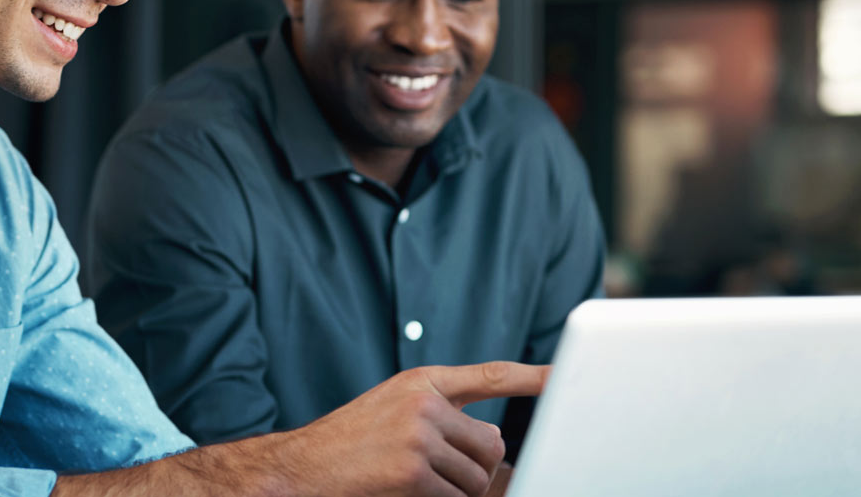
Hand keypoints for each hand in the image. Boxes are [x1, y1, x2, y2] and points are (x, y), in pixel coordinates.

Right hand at [52, 362, 545, 496]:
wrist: (293, 472)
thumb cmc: (343, 452)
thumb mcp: (391, 421)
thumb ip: (443, 424)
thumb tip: (497, 452)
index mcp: (419, 383)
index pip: (490, 375)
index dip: (533, 377)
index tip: (567, 375)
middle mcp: (423, 400)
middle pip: (492, 445)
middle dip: (476, 472)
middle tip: (434, 479)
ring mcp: (419, 432)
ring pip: (479, 478)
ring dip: (457, 493)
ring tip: (411, 485)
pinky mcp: (414, 468)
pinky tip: (400, 494)